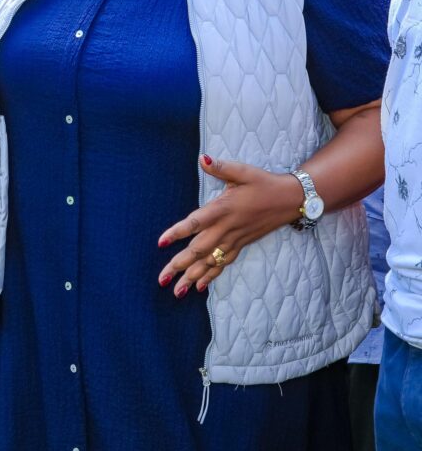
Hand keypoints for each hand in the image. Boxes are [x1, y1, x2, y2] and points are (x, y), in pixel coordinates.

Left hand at [156, 155, 303, 296]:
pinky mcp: (241, 245)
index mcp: (222, 209)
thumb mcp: (243, 171)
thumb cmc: (264, 183)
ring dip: (192, 277)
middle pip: (199, 250)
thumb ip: (221, 168)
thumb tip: (202, 158)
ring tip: (176, 292)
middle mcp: (227, 228)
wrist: (291, 199)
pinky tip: (198, 287)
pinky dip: (211, 276)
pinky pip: (223, 264)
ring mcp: (234, 239)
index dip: (177, 232)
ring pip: (210, 262)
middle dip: (179, 265)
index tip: (160, 242)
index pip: (195, 223)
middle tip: (161, 279)